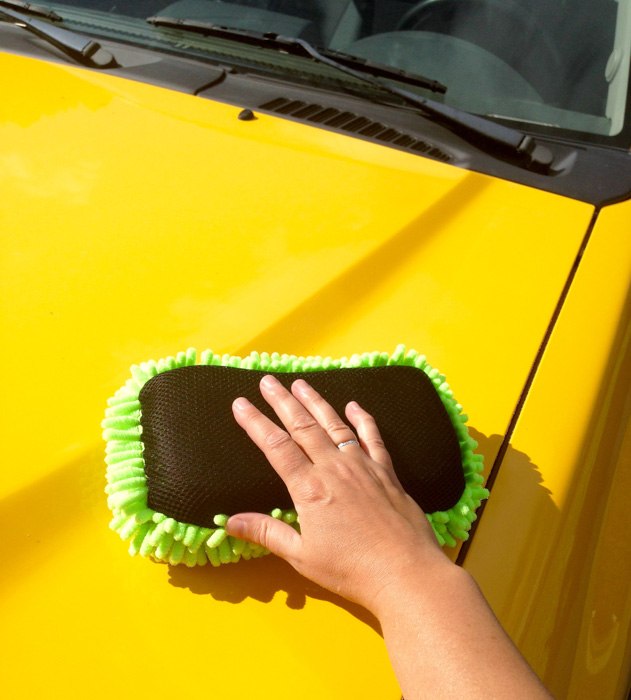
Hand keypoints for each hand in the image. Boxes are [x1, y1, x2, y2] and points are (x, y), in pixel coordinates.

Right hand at [226, 374, 447, 614]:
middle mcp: (334, 468)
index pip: (276, 447)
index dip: (256, 423)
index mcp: (310, 488)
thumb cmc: (351, 569)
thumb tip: (230, 521)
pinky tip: (354, 405)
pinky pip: (372, 437)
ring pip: (335, 425)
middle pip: (303, 426)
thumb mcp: (301, 556)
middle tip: (268, 380)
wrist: (406, 573)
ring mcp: (363, 466)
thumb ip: (266, 533)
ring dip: (316, 402)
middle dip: (283, 401)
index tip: (241, 403)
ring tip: (301, 383)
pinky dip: (363, 419)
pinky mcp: (386, 472)